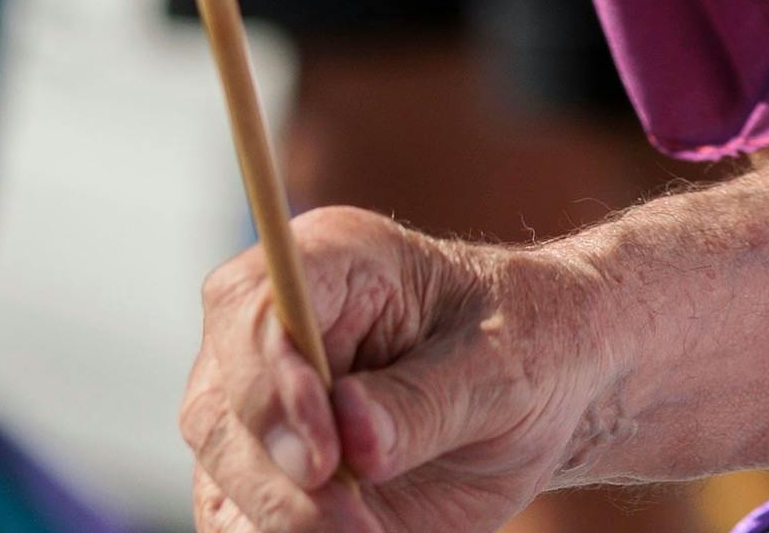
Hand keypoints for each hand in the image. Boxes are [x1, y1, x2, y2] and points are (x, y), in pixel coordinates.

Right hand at [178, 210, 600, 532]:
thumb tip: (352, 435)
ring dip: (282, 521)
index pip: (247, 308)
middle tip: (356, 521)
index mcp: (332, 261)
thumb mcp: (506, 364)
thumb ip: (428, 400)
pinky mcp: (268, 475)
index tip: (323, 455)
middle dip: (276, 478)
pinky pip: (240, 522)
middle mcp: (275, 331)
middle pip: (218, 407)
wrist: (550, 390)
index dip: (268, 383)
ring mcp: (261, 406)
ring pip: (222, 476)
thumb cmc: (531, 343)